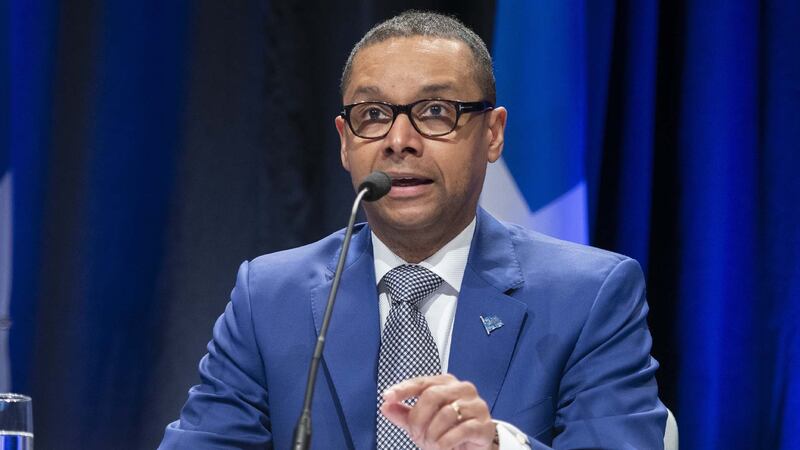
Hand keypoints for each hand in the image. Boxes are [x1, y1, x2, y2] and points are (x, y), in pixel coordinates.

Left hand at [380, 374, 497, 449]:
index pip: (421, 382)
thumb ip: (403, 414)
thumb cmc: (447, 430)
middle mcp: (462, 389)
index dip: (403, 389)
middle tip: (416, 435)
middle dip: (419, 419)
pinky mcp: (484, 424)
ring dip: (433, 434)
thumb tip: (386, 405)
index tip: (388, 397)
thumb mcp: (421, 422)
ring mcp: (475, 405)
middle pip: (432, 396)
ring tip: (432, 443)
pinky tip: (443, 447)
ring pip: (446, 414)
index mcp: (446, 383)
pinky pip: (461, 430)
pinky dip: (446, 442)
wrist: (473, 448)